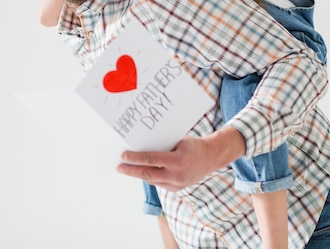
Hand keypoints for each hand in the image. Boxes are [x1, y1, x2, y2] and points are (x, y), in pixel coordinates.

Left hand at [116, 126, 245, 191]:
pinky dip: (148, 177)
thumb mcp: (178, 141)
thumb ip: (161, 145)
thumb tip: (140, 145)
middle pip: (148, 174)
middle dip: (130, 171)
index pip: (151, 160)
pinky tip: (139, 172)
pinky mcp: (177, 188)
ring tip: (125, 169)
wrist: (211, 157)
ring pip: (152, 180)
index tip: (122, 156)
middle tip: (118, 167)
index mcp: (178, 160)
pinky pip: (159, 183)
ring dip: (137, 175)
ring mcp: (178, 184)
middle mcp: (177, 175)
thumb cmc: (192, 145)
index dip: (135, 159)